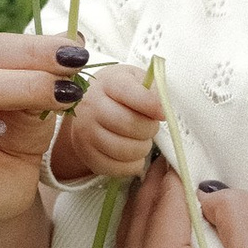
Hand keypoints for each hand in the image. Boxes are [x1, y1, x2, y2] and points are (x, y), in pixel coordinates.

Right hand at [52, 65, 164, 184]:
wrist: (88, 107)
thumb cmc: (118, 93)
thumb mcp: (134, 79)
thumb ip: (151, 88)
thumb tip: (162, 108)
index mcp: (107, 83)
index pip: (130, 93)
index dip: (151, 105)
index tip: (162, 113)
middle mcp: (91, 106)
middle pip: (129, 124)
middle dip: (149, 129)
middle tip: (150, 127)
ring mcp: (84, 132)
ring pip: (124, 150)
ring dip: (142, 149)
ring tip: (141, 141)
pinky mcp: (86, 155)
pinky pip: (115, 168)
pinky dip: (131, 165)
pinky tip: (134, 155)